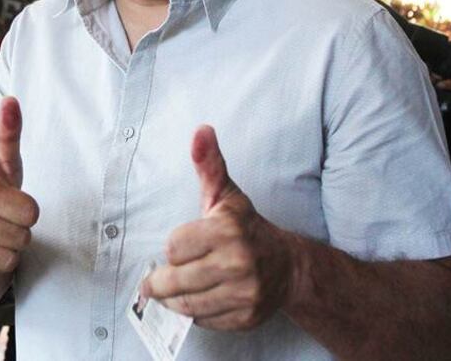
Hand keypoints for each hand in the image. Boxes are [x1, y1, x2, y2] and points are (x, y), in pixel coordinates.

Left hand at [142, 126, 293, 329]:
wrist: (290, 267)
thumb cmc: (247, 228)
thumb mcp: (226, 194)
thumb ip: (209, 163)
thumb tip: (201, 130)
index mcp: (228, 230)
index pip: (173, 247)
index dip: (175, 247)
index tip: (184, 245)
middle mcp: (238, 263)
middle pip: (175, 281)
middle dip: (164, 280)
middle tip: (161, 278)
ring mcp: (244, 294)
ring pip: (186, 304)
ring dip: (175, 299)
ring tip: (177, 289)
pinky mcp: (246, 317)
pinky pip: (203, 321)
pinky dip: (195, 313)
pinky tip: (202, 298)